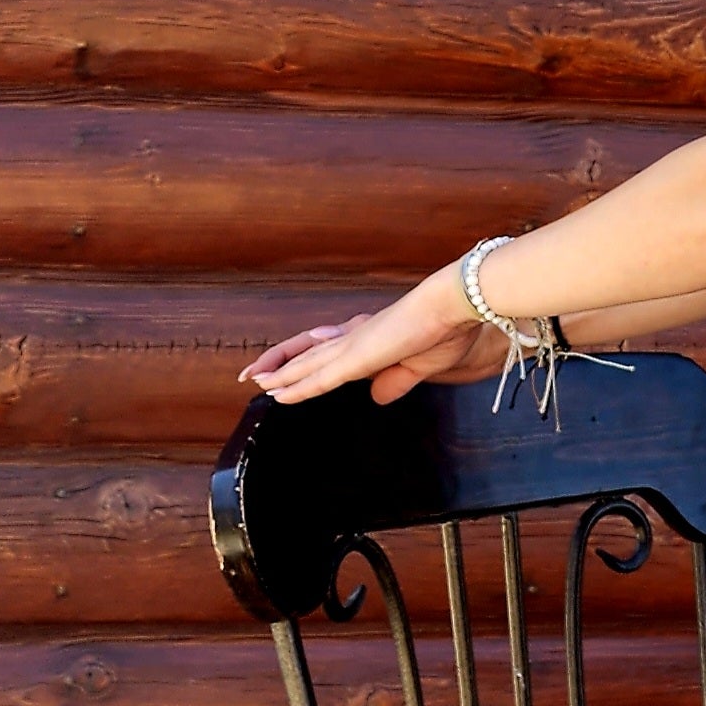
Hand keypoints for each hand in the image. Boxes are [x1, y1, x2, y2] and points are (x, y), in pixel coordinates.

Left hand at [241, 272, 496, 405]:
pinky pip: (319, 377)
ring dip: (278, 374)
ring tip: (253, 381)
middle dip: (278, 366)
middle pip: (306, 355)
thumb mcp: (420, 367)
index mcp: (370, 341)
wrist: (454, 308)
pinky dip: (296, 386)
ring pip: (305, 365)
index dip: (304, 364)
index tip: (287, 372)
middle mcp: (354, 340)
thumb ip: (396, 381)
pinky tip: (277, 392)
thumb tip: (377, 397)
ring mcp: (353, 347)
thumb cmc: (447, 331)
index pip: (328, 354)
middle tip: (250, 374)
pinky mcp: (357, 358)